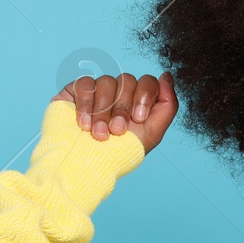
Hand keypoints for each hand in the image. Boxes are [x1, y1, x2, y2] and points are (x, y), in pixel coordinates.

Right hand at [55, 71, 178, 153]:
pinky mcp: (75, 91)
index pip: (148, 82)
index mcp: (138, 101)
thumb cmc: (119, 154)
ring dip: (104, 111)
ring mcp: (97, 90)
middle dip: (123, 108)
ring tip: (99, 134)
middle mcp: (119, 93)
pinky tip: (84, 124)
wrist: (86, 166)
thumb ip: (168, 105)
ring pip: (106, 81)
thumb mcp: (152, 133)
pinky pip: (85, 84)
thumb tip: (167, 76)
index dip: (145, 96)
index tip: (139, 118)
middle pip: (127, 80)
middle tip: (117, 131)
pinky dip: (86, 105)